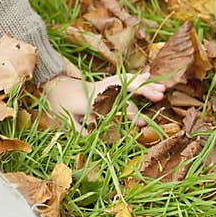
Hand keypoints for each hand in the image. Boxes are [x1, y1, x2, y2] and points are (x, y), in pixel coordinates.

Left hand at [42, 70, 164, 129]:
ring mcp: (104, 87)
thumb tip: (89, 138)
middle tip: (159, 96)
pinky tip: (150, 78)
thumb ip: (76, 128)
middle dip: (141, 91)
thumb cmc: (58, 102)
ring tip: (162, 90)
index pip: (110, 102)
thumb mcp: (63, 117)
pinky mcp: (106, 87)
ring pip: (126, 84)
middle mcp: (99, 90)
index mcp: (88, 99)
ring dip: (143, 86)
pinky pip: (123, 83)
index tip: (139, 120)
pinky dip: (136, 81)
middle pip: (122, 88)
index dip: (124, 109)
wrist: (53, 84)